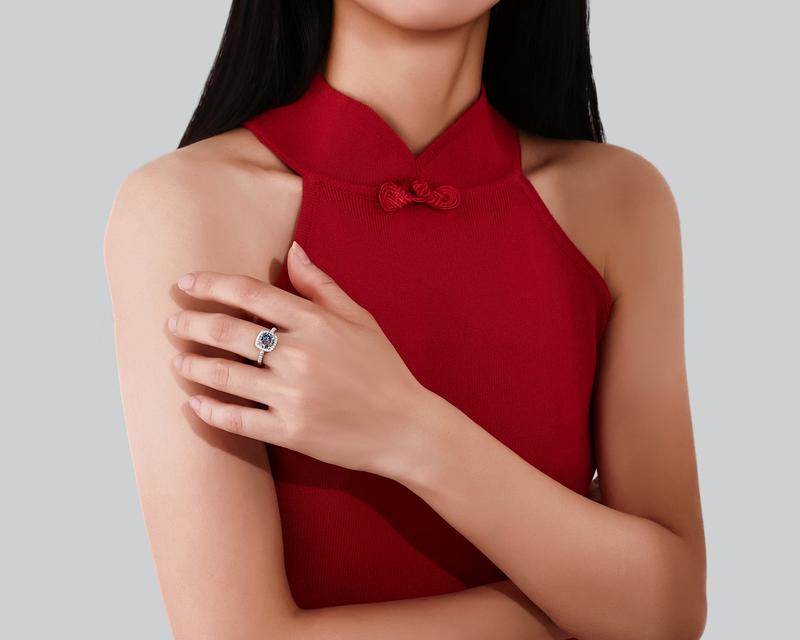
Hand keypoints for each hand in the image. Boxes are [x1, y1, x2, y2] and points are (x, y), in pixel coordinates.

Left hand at [168, 240, 429, 478]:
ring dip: (193, 366)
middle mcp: (300, 355)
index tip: (186, 283)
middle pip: (227, 331)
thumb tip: (292, 250)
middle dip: (190, 324)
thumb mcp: (360, 319)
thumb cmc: (383, 369)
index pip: (250, 293)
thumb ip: (321, 285)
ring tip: (177, 362)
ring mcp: (292, 396)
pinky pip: (237, 420)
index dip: (211, 284)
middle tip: (171, 324)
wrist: (405, 428)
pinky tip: (195, 403)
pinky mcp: (290, 431)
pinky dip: (210, 411)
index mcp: (316, 322)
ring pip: (225, 375)